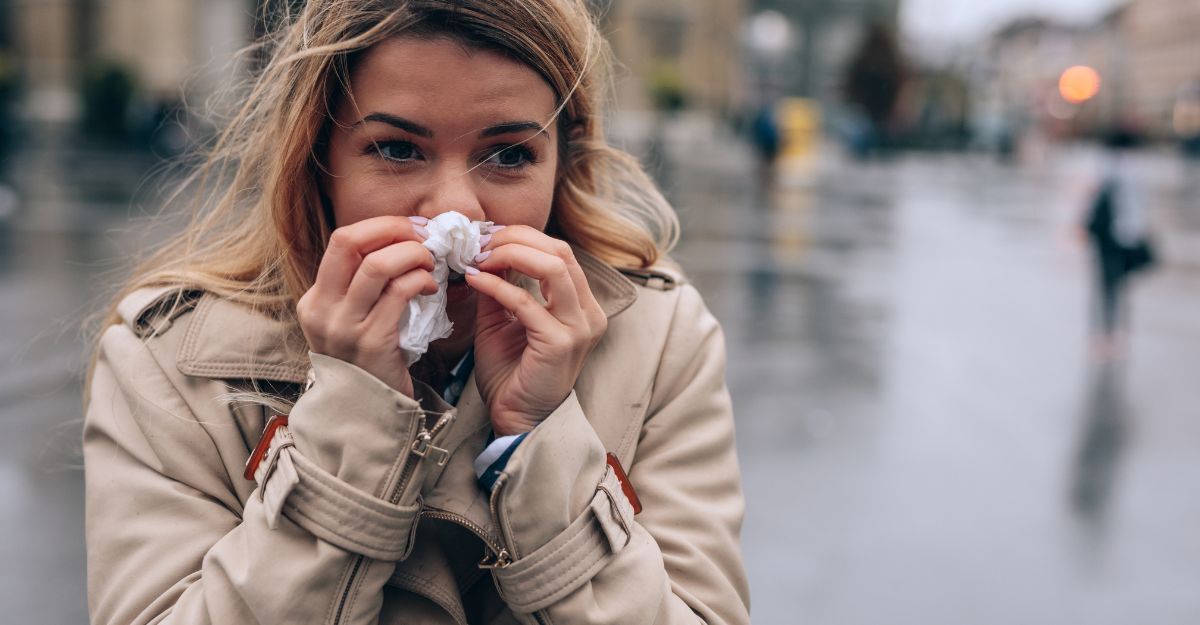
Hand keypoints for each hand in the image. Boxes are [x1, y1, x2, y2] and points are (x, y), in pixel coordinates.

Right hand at [296, 216, 437, 396]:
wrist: (368, 415)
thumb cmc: (371, 362)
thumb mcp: (353, 321)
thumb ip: (366, 286)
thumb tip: (403, 241)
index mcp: (315, 299)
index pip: (342, 240)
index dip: (381, 227)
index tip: (410, 228)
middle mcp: (322, 309)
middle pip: (350, 242)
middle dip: (394, 230)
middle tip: (423, 237)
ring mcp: (343, 326)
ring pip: (377, 265)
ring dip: (412, 255)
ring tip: (430, 263)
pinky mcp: (370, 342)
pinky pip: (399, 293)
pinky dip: (420, 281)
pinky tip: (431, 289)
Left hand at [465, 227, 607, 434]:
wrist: (517, 419)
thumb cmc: (512, 373)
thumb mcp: (503, 319)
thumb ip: (500, 284)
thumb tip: (484, 250)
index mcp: (582, 305)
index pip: (559, 252)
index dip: (522, 237)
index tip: (486, 237)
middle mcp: (589, 313)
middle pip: (560, 251)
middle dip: (516, 239)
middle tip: (480, 242)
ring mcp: (579, 328)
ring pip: (552, 267)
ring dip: (510, 255)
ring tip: (479, 257)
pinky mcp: (560, 343)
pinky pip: (525, 302)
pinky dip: (497, 285)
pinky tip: (474, 280)